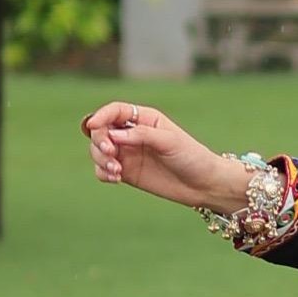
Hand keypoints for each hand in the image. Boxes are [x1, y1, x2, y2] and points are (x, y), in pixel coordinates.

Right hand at [80, 100, 246, 212]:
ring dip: (100, 159)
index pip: (114, 111)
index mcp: (143, 118)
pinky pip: (103, 170)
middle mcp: (131, 134)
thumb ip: (142, 135)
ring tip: (117, 171)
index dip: (100, 116)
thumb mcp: (169, 141)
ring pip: (98, 151)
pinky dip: (103, 172)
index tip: (94, 126)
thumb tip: (113, 135)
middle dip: (100, 141)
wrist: (203, 185)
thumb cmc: (192, 157)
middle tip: (111, 153)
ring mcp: (127, 153)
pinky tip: (116, 178)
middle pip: (101, 131)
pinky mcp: (126, 172)